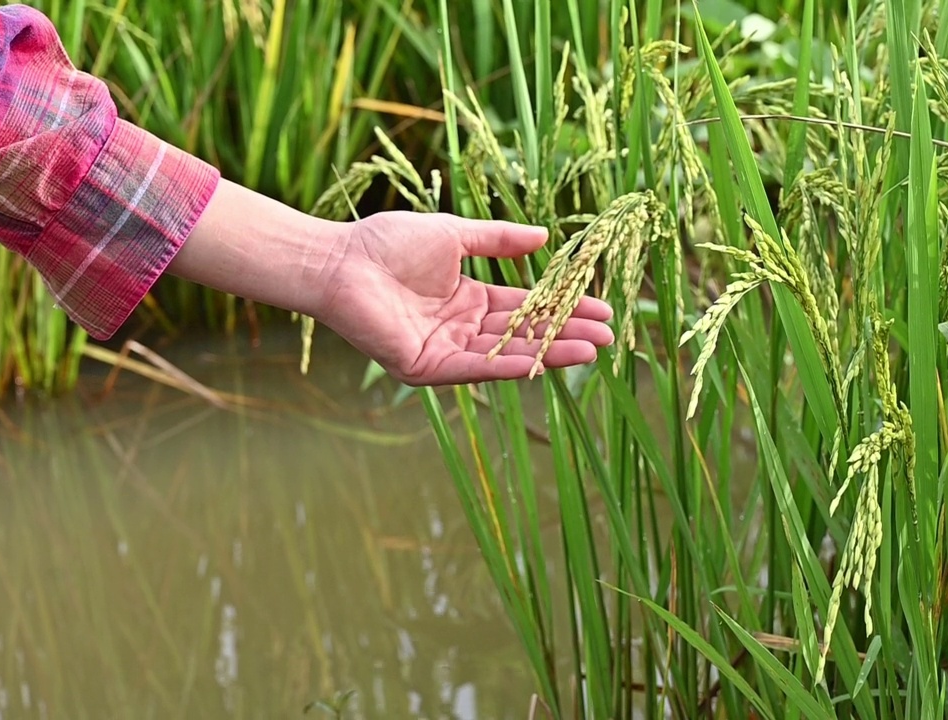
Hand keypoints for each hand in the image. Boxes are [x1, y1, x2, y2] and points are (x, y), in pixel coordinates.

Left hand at [313, 211, 613, 385]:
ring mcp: (445, 350)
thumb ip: (498, 240)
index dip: (562, 308)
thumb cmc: (386, 244)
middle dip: (566, 334)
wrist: (339, 262)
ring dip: (549, 352)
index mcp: (467, 299)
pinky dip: (508, 365)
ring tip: (591, 350)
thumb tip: (545, 236)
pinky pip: (474, 367)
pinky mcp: (426, 367)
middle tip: (608, 337)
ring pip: (506, 353)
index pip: (525, 308)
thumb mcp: (455, 234)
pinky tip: (541, 363)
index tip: (600, 308)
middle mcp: (461, 328)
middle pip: (524, 334)